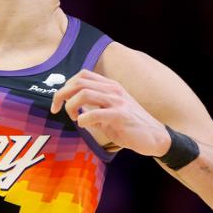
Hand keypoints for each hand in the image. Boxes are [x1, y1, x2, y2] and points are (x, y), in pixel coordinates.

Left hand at [50, 69, 170, 156]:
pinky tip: (83, 125)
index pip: (81, 75)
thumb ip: (93, 106)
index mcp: (110, 86)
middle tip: (57, 109)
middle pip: (78, 82)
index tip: (59, 102)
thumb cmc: (129, 125)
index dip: (66, 86)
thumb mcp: (109, 110)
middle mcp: (113, 89)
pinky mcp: (121, 115)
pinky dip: (83, 119)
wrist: (155, 137)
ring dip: (71, 106)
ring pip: (84, 94)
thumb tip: (72, 107)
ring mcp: (117, 101)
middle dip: (61, 94)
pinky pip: (95, 113)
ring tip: (74, 117)